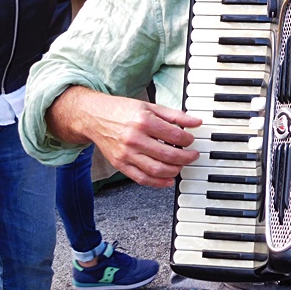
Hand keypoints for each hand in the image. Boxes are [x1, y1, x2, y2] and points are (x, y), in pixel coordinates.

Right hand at [47, 86, 200, 187]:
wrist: (94, 117)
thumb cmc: (122, 110)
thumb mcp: (151, 107)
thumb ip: (175, 116)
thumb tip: (196, 122)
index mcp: (144, 121)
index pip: (174, 136)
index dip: (188, 141)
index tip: (192, 141)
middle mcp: (134, 139)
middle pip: (168, 155)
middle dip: (185, 158)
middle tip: (192, 156)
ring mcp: (126, 154)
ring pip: (156, 170)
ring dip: (174, 171)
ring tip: (181, 166)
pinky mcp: (120, 164)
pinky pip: (141, 178)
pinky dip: (157, 182)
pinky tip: (168, 180)